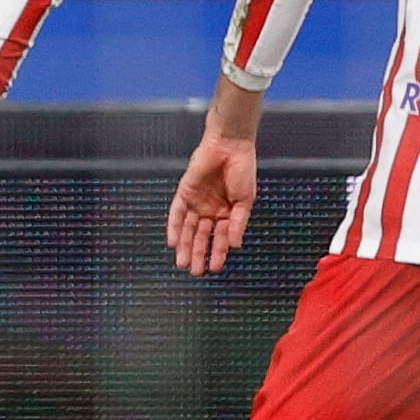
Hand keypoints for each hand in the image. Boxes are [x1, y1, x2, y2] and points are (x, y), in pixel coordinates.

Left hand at [166, 133, 255, 276]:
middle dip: (198, 253)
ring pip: (188, 228)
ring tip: (183, 263)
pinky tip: (173, 242)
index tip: (214, 269)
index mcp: (227, 213)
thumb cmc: (242, 171)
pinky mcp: (184, 192)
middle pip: (202, 236)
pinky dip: (175, 227)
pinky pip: (177, 213)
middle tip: (195, 272)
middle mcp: (210, 210)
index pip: (220, 237)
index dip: (217, 253)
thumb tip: (235, 246)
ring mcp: (196, 202)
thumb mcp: (245, 201)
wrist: (230, 147)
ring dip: (185, 245)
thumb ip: (238, 223)